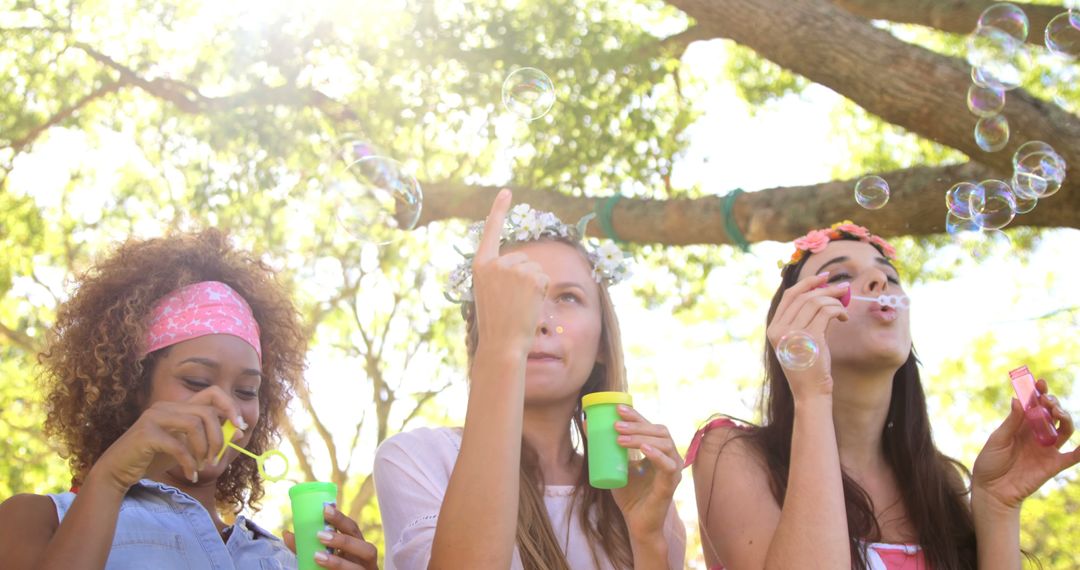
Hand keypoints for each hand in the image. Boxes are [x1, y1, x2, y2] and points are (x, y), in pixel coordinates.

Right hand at [88, 385, 243, 493]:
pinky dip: (189, 463)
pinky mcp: (146, 434)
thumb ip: (207, 438)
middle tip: (216, 458)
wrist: (117, 472)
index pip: (212, 393)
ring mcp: (154, 417)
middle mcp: (166, 406)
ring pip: (195, 424)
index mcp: (177, 406)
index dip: (230, 407)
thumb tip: (238, 431)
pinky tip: (191, 475)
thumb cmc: (153, 458)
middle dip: (218, 437)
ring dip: (204, 449)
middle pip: (207, 412)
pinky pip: (178, 445)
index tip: (241, 426)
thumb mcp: (185, 446)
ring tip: (201, 466)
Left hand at [284, 504, 377, 569]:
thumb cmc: (333, 568)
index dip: (341, 519)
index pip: (353, 529)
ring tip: (318, 556)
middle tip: (320, 535)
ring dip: (337, 562)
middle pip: (366, 547)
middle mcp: (365, 561)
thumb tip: (287, 533)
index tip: (325, 509)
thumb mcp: (323, 556)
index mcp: (358, 547)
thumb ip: (306, 548)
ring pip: (357, 568)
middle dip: (343, 540)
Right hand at [471, 189, 548, 358]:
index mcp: (481, 265)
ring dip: (534, 286)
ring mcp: (514, 268)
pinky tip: (530, 304)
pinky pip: (545, 277)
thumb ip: (500, 272)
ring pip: (535, 268)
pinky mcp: (532, 277)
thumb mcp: (489, 292)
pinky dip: (543, 291)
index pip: (491, 231)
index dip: (499, 209)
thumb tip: (523, 263)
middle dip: (524, 277)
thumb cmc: (496, 322)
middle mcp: (496, 262)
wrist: (502, 343)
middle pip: (523, 258)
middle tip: (512, 302)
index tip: (506, 191)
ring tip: (519, 305)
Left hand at [609, 406, 680, 537]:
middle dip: (637, 425)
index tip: (618, 408)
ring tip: (619, 438)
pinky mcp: (670, 484)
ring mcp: (673, 470)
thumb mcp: (613, 465)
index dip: (636, 416)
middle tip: (615, 425)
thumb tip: (586, 423)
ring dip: (641, 437)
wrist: (636, 523)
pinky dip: (656, 454)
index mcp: (659, 450)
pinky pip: (667, 465)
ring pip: (664, 443)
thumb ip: (603, 446)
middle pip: (659, 431)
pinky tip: (644, 448)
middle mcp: (670, 457)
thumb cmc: (629, 495)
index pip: (650, 426)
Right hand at [765, 272, 849, 400]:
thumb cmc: (808, 366)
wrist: (810, 391)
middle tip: (843, 288)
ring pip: (816, 302)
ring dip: (835, 300)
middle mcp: (779, 328)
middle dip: (826, 288)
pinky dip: (838, 310)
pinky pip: (827, 312)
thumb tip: (822, 293)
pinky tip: (844, 318)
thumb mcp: (799, 340)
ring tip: (844, 307)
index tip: (823, 277)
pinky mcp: (810, 337)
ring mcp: (793, 332)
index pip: (789, 296)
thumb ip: (803, 319)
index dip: (807, 283)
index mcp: (773, 328)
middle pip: (804, 296)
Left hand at [972, 379, 1079, 510]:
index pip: (1034, 405)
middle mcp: (1037, 434)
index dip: (1039, 392)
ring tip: (1056, 411)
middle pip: (1052, 414)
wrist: (992, 489)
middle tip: (1046, 400)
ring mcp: (1047, 449)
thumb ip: (1011, 422)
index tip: (1040, 382)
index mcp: (1022, 425)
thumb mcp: (998, 439)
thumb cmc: (990, 462)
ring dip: (1064, 418)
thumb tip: (1018, 399)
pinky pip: (1073, 457)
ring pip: (1064, 429)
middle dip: (1053, 403)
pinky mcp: (1053, 464)